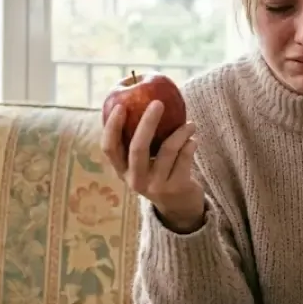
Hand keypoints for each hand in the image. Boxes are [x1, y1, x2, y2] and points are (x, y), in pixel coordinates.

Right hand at [101, 100, 204, 232]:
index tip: (119, 105)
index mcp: (122, 170)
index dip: (111, 127)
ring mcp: (156, 186)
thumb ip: (139, 137)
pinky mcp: (176, 187)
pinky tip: (193, 140)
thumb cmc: (160, 172)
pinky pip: (184, 158)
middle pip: (137, 147)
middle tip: (158, 103)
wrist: (180, 206)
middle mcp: (135, 180)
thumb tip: (140, 97)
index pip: (109, 148)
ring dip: (181, 132)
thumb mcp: (145, 161)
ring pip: (167, 150)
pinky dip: (190, 144)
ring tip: (190, 124)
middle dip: (147, 122)